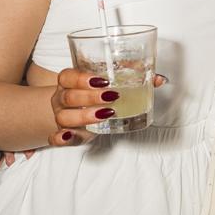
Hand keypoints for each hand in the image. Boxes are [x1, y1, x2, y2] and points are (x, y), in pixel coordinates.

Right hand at [1, 72, 166, 162]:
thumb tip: (160, 79)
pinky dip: (59, 138)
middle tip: (112, 98)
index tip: (103, 81)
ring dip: (84, 115)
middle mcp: (62, 97)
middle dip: (90, 97)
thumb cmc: (92, 94)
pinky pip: (54, 138)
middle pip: (68, 96)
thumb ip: (131, 78)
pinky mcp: (63, 134)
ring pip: (64, 116)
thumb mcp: (107, 84)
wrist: (72, 108)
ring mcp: (60, 116)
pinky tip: (69, 136)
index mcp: (69, 81)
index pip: (68, 76)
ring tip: (105, 115)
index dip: (82, 78)